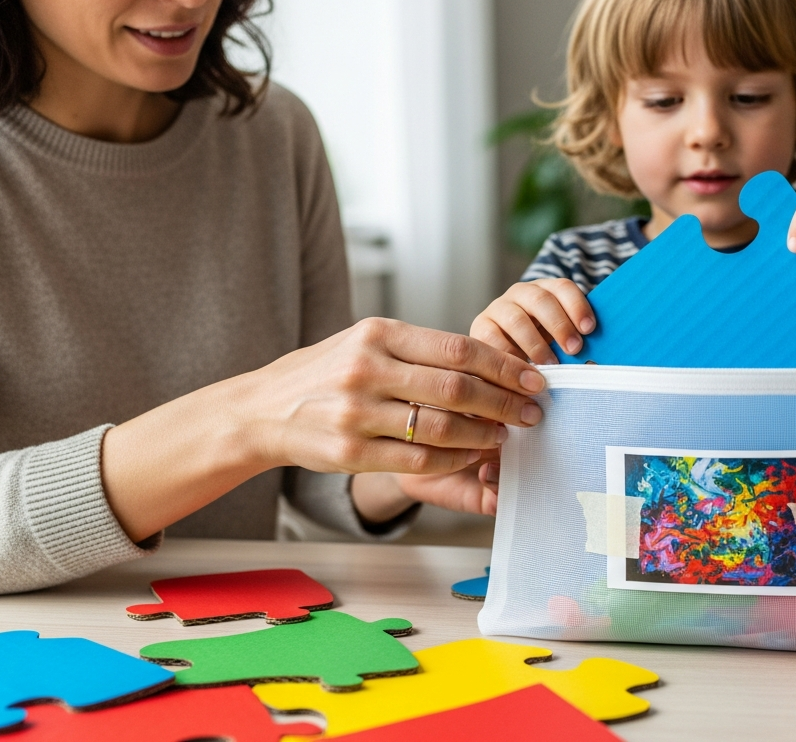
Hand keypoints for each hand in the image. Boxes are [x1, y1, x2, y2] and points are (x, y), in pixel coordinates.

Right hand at [102, 318, 544, 540]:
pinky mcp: (348, 451)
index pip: (458, 348)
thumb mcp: (367, 342)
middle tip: (531, 412)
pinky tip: (470, 457)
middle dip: (504, 403)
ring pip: (440, 429)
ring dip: (483, 436)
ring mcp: (355, 413)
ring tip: (504, 437)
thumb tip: (491, 365)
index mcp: (378, 333)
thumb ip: (421, 350)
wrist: (262, 409)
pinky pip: (417, 462)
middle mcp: (366, 368)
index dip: (504, 366)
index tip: (533, 378)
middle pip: (456, 388)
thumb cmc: (327, 372)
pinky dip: (452, 461)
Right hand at [471, 279, 595, 364]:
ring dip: (536, 343)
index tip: (589, 329)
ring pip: (516, 319)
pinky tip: (522, 371)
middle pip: (540, 299)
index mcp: (545, 290)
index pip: (562, 288)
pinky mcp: (480, 327)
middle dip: (559, 324)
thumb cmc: (542, 350)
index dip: (577, 306)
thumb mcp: (558, 341)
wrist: (500, 360)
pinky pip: (493, 339)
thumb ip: (574, 344)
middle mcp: (520, 294)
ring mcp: (498, 309)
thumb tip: (594, 362)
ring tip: (550, 365)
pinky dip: (509, 356)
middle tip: (574, 349)